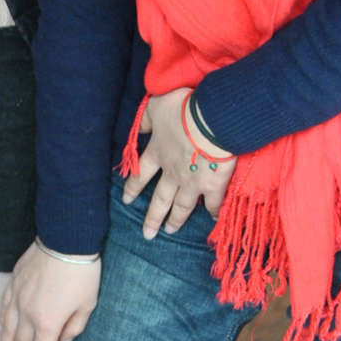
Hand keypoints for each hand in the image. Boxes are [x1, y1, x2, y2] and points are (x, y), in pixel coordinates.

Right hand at [0, 241, 100, 340]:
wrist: (66, 239)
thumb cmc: (82, 273)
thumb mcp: (88, 304)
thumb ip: (75, 327)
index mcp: (48, 323)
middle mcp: (28, 314)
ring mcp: (17, 297)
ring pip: (6, 329)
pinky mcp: (14, 283)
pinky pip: (3, 308)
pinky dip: (0, 322)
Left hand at [121, 87, 236, 238]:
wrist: (210, 119)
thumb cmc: (182, 109)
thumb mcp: (155, 107)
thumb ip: (145, 120)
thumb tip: (137, 128)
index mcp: (158, 152)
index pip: (141, 174)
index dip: (133, 187)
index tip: (126, 200)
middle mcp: (172, 172)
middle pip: (160, 198)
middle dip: (152, 216)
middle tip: (147, 233)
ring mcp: (192, 182)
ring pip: (182, 205)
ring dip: (176, 219)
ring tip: (171, 231)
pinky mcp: (213, 185)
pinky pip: (213, 203)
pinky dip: (213, 212)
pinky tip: (213, 221)